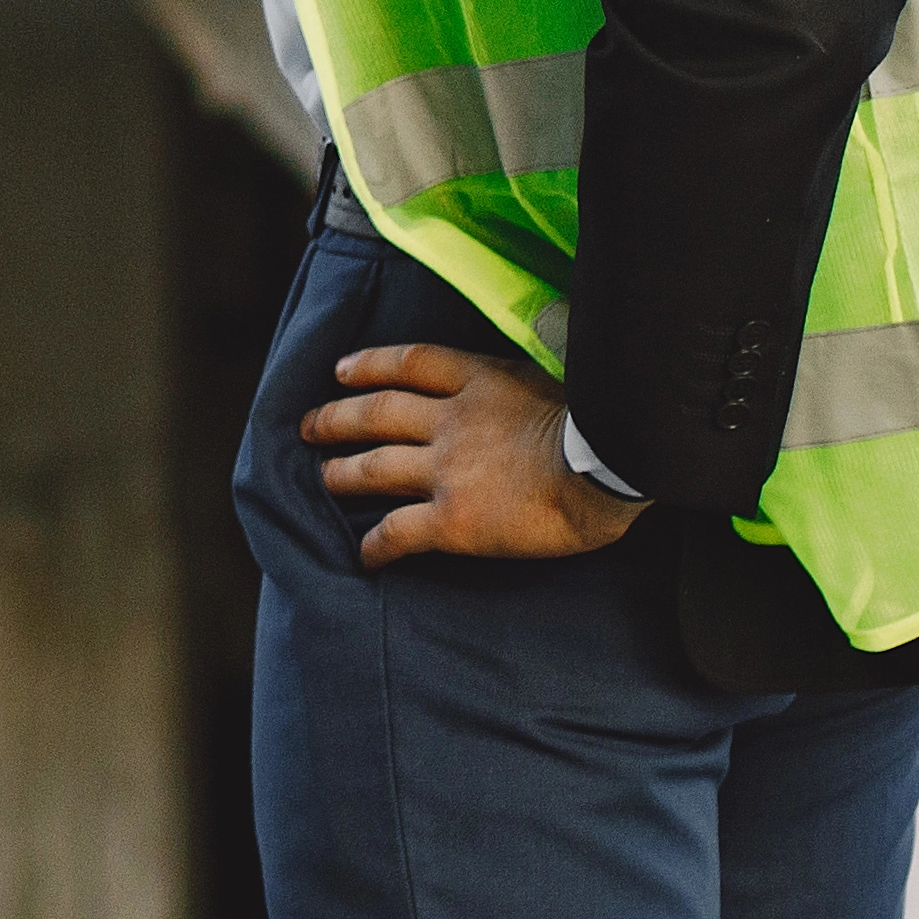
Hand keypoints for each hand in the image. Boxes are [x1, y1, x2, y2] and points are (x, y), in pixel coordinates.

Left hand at [303, 337, 645, 566]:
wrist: (608, 468)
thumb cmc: (602, 425)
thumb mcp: (558, 379)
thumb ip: (522, 381)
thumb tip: (520, 387)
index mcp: (482, 381)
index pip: (411, 364)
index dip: (371, 364)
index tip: (343, 370)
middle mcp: (452, 420)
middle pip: (377, 413)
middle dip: (337, 418)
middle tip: (310, 425)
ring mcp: (446, 469)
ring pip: (375, 469)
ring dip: (343, 473)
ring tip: (325, 477)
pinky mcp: (451, 519)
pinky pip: (398, 532)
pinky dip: (376, 545)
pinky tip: (365, 555)